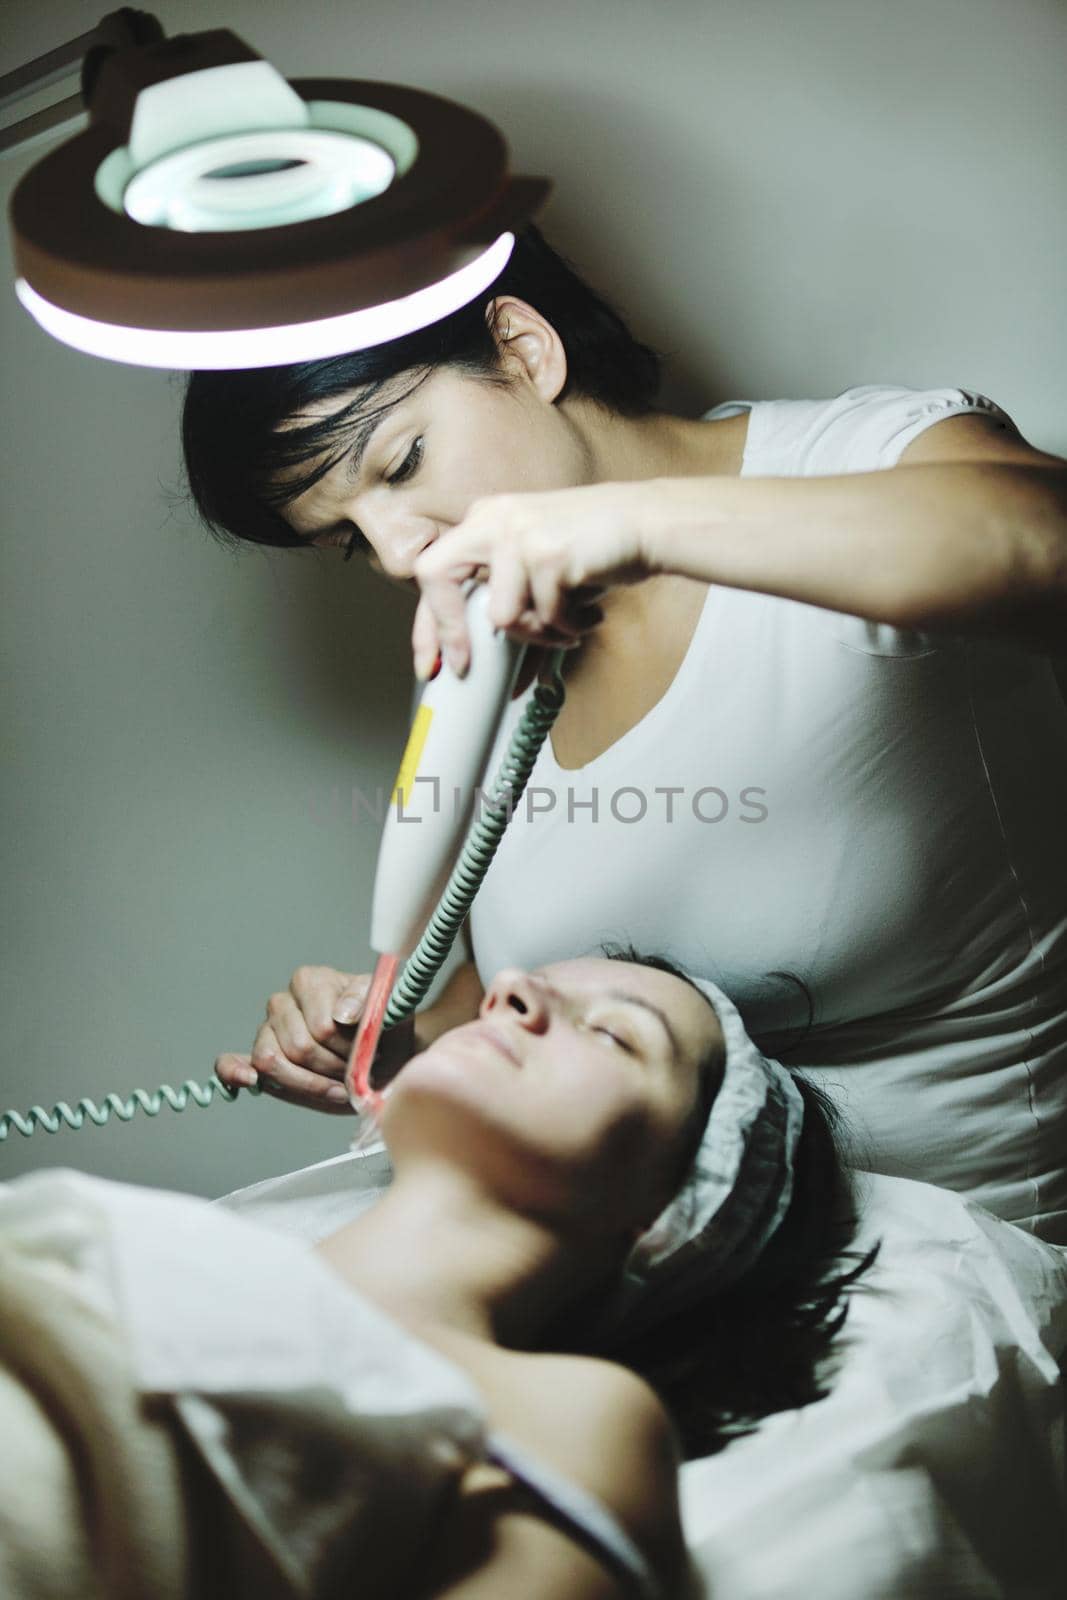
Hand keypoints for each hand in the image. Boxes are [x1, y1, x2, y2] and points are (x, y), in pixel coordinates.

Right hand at [214, 965, 415, 1114]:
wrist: (382, 1055)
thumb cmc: (384, 1031)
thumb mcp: (388, 1012)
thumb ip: (368, 1003)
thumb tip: (342, 1015)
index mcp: (313, 981)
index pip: (321, 1026)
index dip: (346, 1048)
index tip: (368, 1054)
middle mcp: (284, 1002)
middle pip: (298, 1048)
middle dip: (331, 1069)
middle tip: (354, 1072)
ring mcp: (267, 1030)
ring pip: (270, 1061)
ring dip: (308, 1084)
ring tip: (335, 1085)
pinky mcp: (259, 1057)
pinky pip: (230, 1062)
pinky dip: (234, 1072)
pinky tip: (248, 1080)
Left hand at [411, 480, 659, 678]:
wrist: (647, 522)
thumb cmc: (595, 550)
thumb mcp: (538, 567)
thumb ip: (509, 602)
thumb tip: (490, 670)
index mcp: (484, 520)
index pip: (432, 571)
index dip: (427, 623)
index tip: (431, 663)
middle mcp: (492, 519)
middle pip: (436, 575)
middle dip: (449, 630)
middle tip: (465, 666)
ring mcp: (518, 532)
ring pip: (502, 615)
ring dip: (537, 636)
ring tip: (566, 628)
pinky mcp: (548, 552)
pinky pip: (545, 617)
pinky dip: (569, 628)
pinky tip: (588, 615)